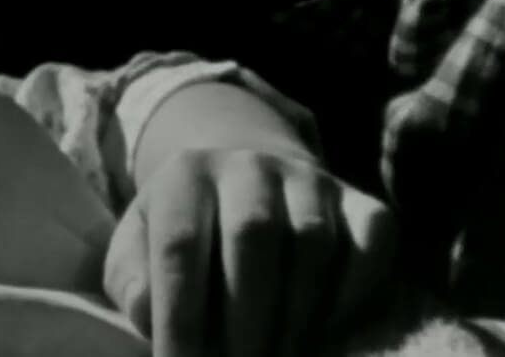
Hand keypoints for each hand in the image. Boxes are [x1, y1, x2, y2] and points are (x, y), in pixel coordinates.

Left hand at [104, 147, 400, 356]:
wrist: (245, 184)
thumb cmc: (187, 236)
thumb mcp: (141, 248)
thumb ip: (134, 282)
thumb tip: (151, 317)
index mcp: (184, 176)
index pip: (181, 243)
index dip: (181, 312)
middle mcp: (248, 166)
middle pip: (252, 233)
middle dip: (246, 315)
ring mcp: (308, 179)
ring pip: (313, 239)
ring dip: (298, 311)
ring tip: (279, 355)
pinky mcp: (359, 201)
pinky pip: (370, 239)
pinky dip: (354, 290)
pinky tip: (329, 329)